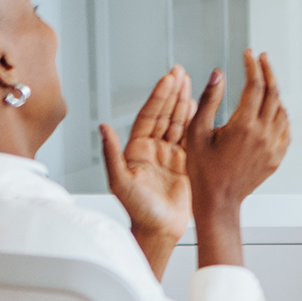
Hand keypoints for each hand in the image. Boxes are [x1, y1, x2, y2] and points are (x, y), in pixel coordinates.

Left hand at [99, 66, 194, 276]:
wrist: (159, 229)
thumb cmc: (138, 210)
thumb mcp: (120, 182)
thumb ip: (112, 154)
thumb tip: (103, 127)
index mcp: (136, 150)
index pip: (150, 116)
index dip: (160, 96)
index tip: (169, 79)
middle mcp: (152, 148)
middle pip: (163, 113)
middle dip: (172, 92)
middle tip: (180, 71)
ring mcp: (168, 154)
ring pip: (177, 121)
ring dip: (183, 101)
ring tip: (191, 81)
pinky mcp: (184, 162)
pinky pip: (189, 136)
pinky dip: (194, 119)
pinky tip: (198, 106)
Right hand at [186, 51, 291, 234]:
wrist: (219, 201)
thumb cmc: (202, 169)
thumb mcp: (196, 133)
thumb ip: (208, 100)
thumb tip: (219, 73)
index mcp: (244, 126)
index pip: (255, 85)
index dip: (253, 66)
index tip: (249, 53)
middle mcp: (264, 134)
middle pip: (273, 93)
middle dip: (268, 71)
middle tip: (261, 57)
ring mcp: (275, 145)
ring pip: (282, 109)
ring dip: (274, 91)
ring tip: (264, 80)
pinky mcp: (278, 155)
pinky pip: (285, 127)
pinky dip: (280, 112)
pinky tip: (271, 107)